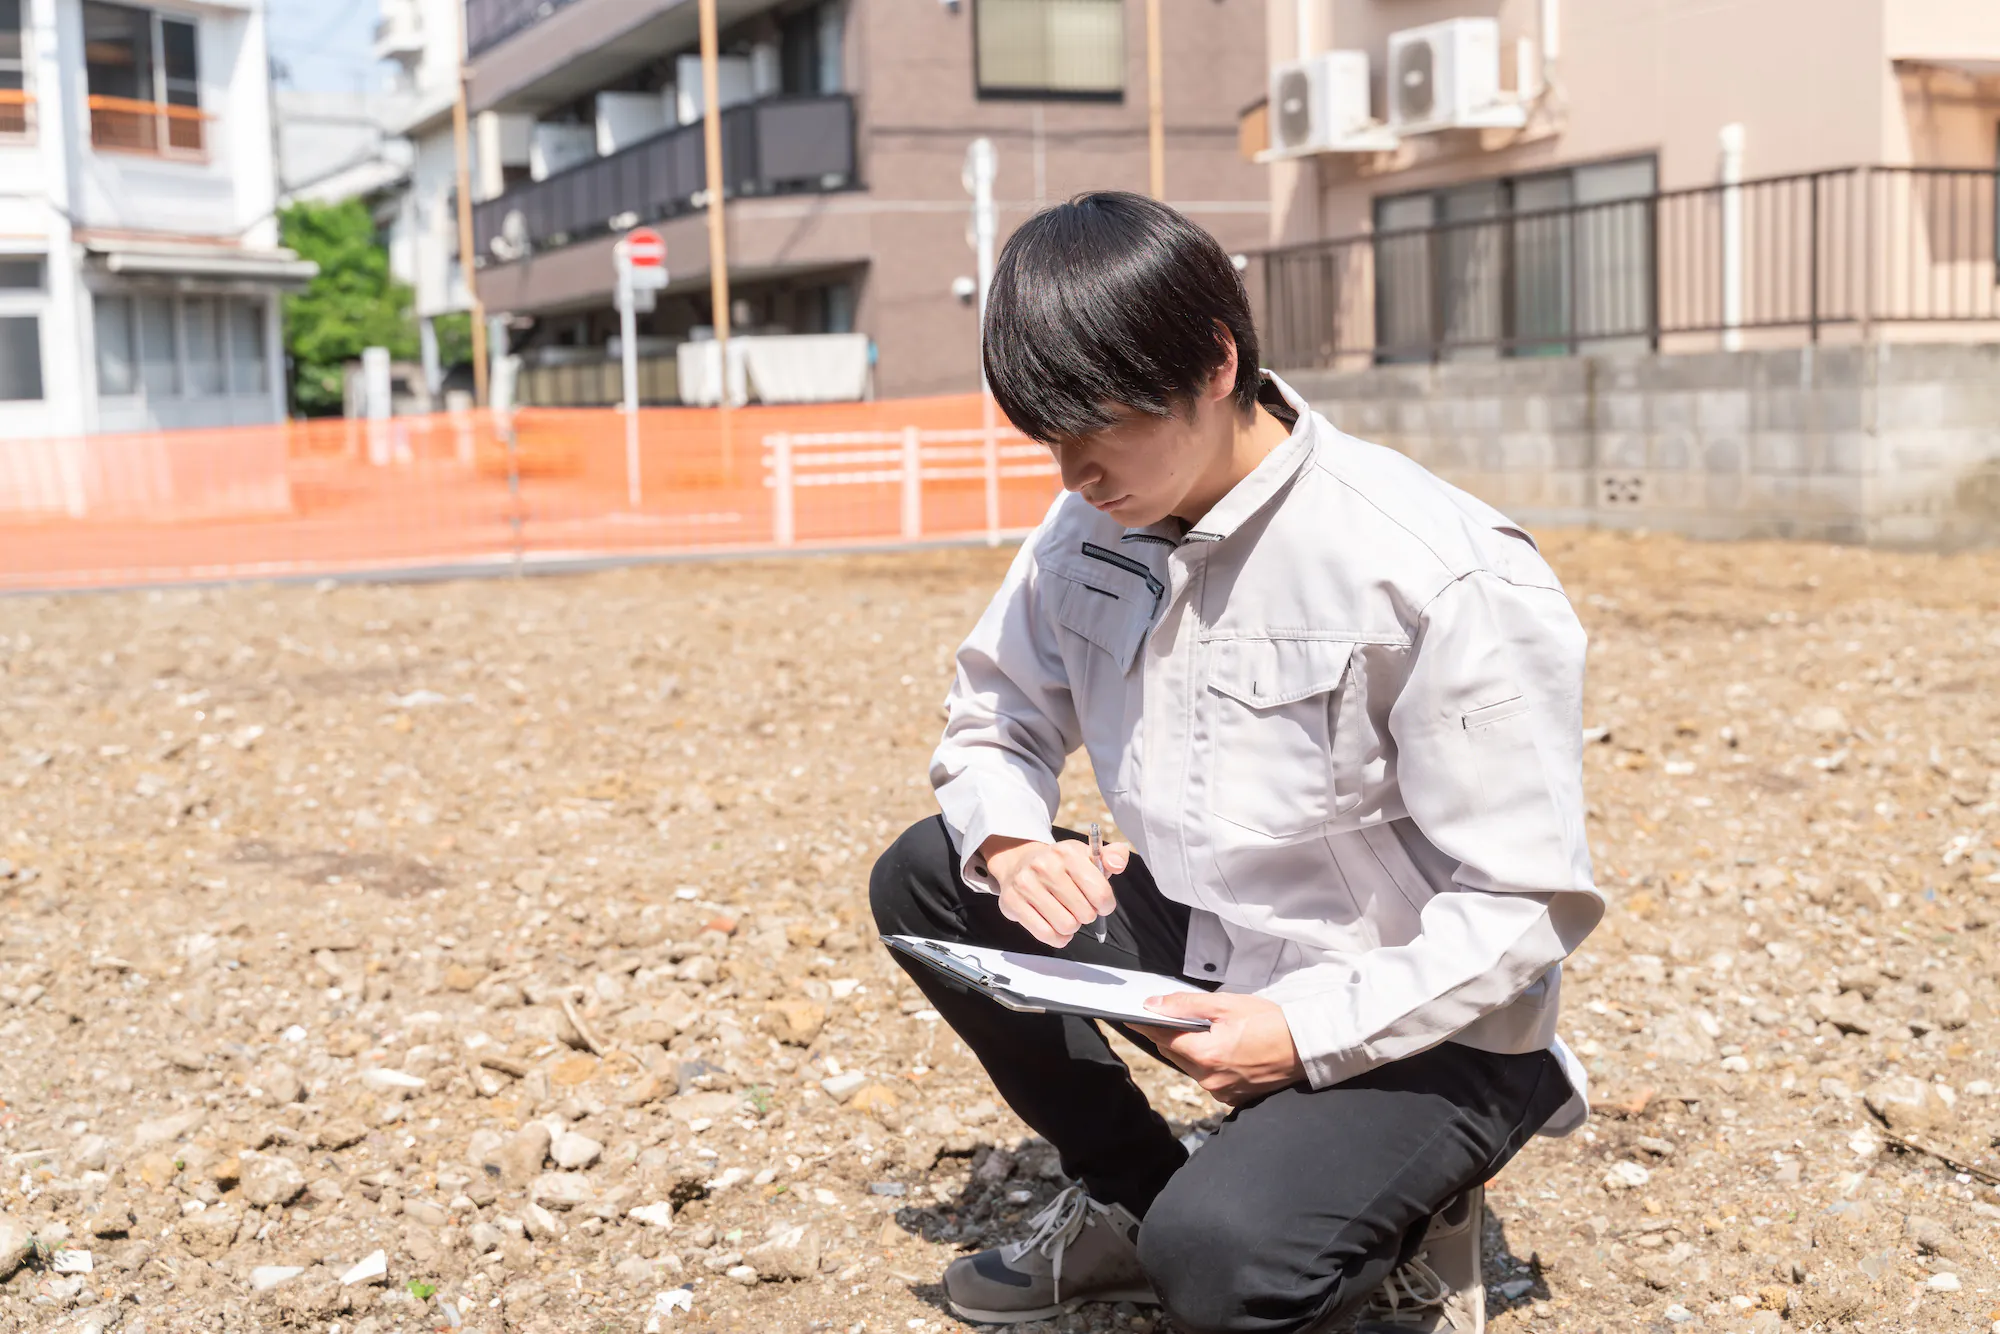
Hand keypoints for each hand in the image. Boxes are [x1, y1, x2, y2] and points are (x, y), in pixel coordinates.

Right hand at [981, 834, 1129, 948]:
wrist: (1018, 864)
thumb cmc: (1059, 865)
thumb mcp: (1086, 856)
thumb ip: (1112, 856)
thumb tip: (1118, 863)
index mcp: (1068, 852)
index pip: (1101, 893)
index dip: (1105, 905)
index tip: (1100, 904)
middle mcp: (1045, 865)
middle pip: (1085, 913)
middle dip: (1086, 916)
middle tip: (1079, 908)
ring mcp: (1026, 884)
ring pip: (1066, 926)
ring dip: (1071, 927)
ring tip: (1066, 916)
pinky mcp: (1012, 902)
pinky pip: (1046, 934)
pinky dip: (1056, 937)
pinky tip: (1055, 928)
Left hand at [1132, 992, 1304, 1106]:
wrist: (1305, 1047)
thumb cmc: (1269, 1022)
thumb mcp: (1226, 1005)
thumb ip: (1186, 1006)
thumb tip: (1153, 1005)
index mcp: (1205, 1055)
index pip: (1163, 1038)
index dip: (1147, 1026)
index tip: (1133, 1017)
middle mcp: (1209, 1080)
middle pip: (1175, 1055)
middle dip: (1171, 1036)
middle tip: (1173, 1018)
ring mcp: (1222, 1093)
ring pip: (1192, 1068)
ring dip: (1191, 1051)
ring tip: (1206, 1033)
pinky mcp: (1235, 1098)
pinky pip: (1210, 1079)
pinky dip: (1209, 1065)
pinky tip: (1224, 1050)